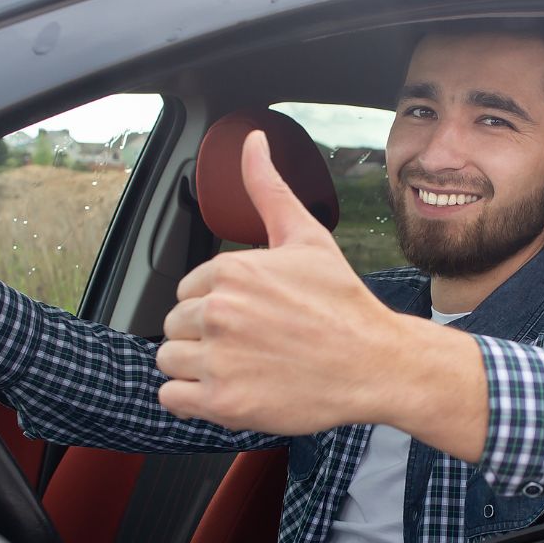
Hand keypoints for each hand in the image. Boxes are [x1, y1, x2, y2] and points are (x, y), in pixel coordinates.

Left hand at [155, 131, 407, 433]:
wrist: (375, 362)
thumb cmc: (342, 303)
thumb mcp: (306, 236)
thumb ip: (267, 188)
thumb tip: (252, 140)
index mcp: (230, 270)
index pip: (187, 290)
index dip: (214, 304)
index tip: (249, 316)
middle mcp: (218, 311)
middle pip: (175, 325)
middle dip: (204, 336)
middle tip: (249, 344)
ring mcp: (218, 358)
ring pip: (168, 360)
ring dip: (195, 367)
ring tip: (239, 367)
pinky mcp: (222, 402)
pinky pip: (172, 397)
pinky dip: (191, 399)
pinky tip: (226, 390)